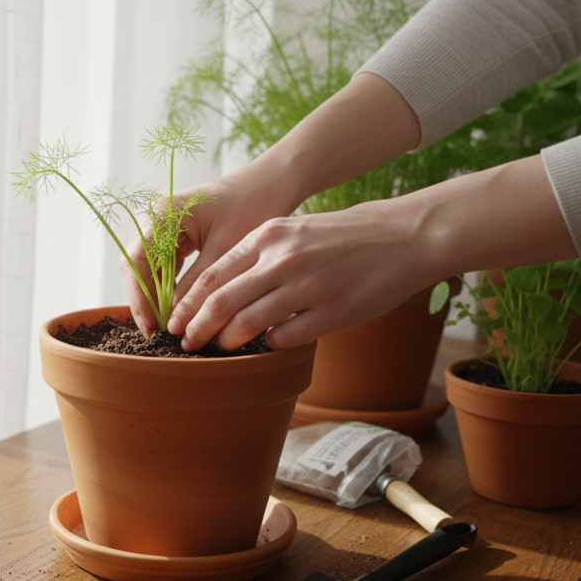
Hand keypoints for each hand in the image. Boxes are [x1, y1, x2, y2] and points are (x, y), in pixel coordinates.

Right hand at [119, 160, 297, 335]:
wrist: (270, 184)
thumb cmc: (251, 207)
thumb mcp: (225, 251)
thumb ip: (197, 285)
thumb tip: (175, 321)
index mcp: (163, 214)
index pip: (136, 262)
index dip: (139, 299)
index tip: (151, 329)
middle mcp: (156, 218)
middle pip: (136, 267)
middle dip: (144, 301)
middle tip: (157, 335)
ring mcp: (163, 226)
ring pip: (147, 269)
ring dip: (155, 297)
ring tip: (167, 327)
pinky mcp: (175, 235)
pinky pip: (162, 266)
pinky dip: (167, 288)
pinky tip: (177, 308)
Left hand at [165, 154, 576, 351]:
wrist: (405, 236)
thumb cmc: (344, 236)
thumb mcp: (295, 230)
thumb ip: (259, 256)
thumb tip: (223, 292)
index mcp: (268, 236)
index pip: (212, 275)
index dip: (189, 304)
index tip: (175, 322)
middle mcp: (282, 259)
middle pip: (221, 303)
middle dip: (197, 330)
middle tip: (185, 346)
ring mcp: (307, 287)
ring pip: (247, 325)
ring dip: (228, 343)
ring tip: (220, 351)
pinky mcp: (333, 312)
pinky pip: (286, 338)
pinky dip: (270, 345)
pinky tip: (268, 346)